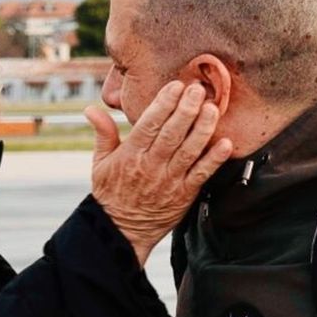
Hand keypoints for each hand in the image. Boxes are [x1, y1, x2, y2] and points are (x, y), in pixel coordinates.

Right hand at [88, 81, 232, 266]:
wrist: (121, 231)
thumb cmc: (111, 193)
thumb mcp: (100, 163)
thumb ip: (102, 133)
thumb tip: (90, 109)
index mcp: (131, 155)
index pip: (149, 124)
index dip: (164, 103)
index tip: (176, 86)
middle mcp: (151, 166)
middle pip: (172, 133)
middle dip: (186, 109)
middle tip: (198, 89)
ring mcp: (169, 180)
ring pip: (189, 150)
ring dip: (203, 128)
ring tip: (212, 108)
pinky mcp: (184, 194)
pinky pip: (202, 174)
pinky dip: (215, 159)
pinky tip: (226, 143)